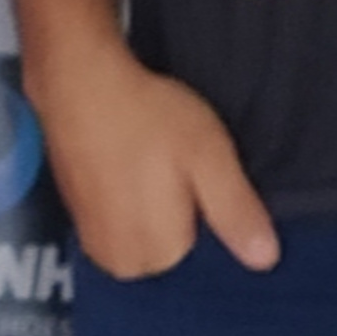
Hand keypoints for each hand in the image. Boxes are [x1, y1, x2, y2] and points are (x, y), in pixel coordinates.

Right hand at [28, 40, 279, 282]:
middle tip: (171, 158)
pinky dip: (122, 188)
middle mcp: (117, 261)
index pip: (201, 250)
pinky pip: (115, 211)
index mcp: (154, 257)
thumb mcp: (208, 157)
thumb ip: (237, 213)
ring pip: (141, 227)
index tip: (194, 171)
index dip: (204, 208)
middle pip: (169, 245)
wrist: (75, 74)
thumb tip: (265, 260)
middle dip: (176, 209)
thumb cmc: (147, 115)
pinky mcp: (71, 206)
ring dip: (147, 199)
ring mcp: (89, 235)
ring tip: (146, 152)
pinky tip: (124, 152)